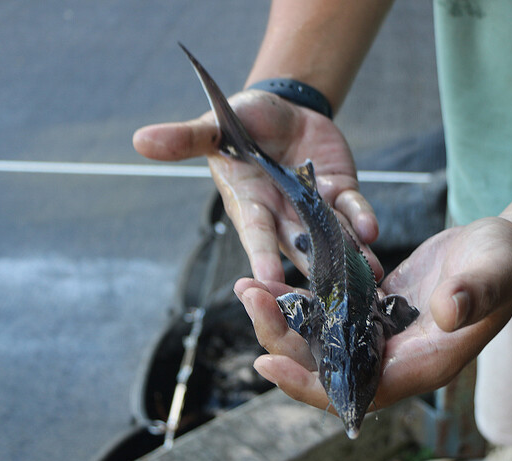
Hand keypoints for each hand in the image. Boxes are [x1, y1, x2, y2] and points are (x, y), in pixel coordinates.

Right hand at [133, 90, 380, 282]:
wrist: (283, 108)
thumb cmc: (242, 120)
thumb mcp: (215, 126)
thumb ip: (186, 137)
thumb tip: (138, 140)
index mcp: (250, 206)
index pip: (257, 236)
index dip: (263, 257)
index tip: (268, 281)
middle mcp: (283, 216)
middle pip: (299, 249)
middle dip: (313, 272)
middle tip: (326, 301)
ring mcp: (314, 209)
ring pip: (332, 239)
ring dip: (349, 258)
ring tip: (366, 280)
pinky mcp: (340, 194)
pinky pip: (353, 210)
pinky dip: (362, 220)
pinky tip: (372, 233)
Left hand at [235, 217, 511, 409]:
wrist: (505, 250)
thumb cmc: (506, 264)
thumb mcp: (493, 272)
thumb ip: (472, 295)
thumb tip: (446, 311)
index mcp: (423, 363)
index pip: (357, 391)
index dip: (311, 384)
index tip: (268, 362)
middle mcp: (398, 358)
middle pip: (329, 367)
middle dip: (283, 339)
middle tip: (250, 297)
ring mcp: (385, 336)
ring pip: (324, 341)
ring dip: (286, 319)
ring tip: (248, 287)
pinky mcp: (377, 312)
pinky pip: (332, 315)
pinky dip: (305, 300)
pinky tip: (277, 279)